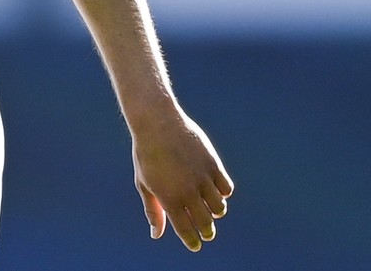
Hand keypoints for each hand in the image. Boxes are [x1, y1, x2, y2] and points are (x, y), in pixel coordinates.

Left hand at [132, 110, 233, 251]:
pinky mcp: (213, 164)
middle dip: (207, 232)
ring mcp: (203, 178)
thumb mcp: (144, 184)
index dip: (192, 241)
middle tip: (207, 233)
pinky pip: (226, 187)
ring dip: (216, 213)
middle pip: (205, 222)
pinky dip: (224, 193)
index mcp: (169, 199)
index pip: (185, 230)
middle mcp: (188, 192)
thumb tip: (156, 235)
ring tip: (211, 211)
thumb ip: (153, 211)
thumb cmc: (147, 155)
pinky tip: (216, 190)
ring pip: (219, 207)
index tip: (195, 246)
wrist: (158, 124)